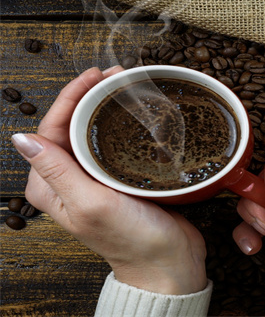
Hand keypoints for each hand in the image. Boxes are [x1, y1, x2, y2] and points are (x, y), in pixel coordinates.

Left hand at [11, 67, 206, 294]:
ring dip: (104, 107)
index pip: (50, 130)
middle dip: (87, 96)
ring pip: (92, 133)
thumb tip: (22, 138)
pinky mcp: (118, 180)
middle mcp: (68, 181)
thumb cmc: (132, 241)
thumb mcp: (91, 204)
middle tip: (113, 76)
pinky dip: (121, 125)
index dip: (70, 98)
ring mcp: (94, 180)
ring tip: (124, 87)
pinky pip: (113, 145)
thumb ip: (57, 171)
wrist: (168, 262)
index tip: (93, 77)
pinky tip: (135, 115)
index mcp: (51, 187)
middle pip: (70, 127)